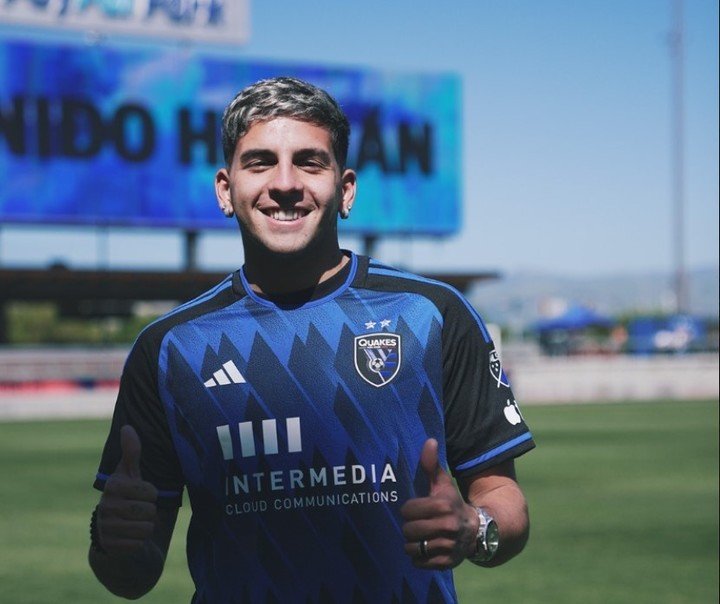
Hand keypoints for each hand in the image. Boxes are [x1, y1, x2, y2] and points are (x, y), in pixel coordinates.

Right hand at [96, 425, 158, 554]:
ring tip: (136, 522)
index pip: (150, 492)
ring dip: (147, 527)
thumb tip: (127, 426)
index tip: (143, 494)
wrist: (113, 530)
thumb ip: (131, 452)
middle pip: (149, 511)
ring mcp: (105, 527)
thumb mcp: (130, 473)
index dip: (152, 494)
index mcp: (112, 486)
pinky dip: (140, 541)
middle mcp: (105, 506)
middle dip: (151, 512)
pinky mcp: (109, 546)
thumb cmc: (126, 496)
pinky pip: (138, 544)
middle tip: (140, 510)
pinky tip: (130, 536)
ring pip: (146, 528)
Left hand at [400, 438, 477, 568]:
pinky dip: (419, 558)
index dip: (409, 509)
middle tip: (418, 524)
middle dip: (410, 527)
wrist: (478, 530)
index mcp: (443, 506)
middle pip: (408, 530)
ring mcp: (448, 546)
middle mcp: (447, 527)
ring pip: (412, 548)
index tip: (416, 509)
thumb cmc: (453, 503)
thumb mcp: (443, 484)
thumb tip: (429, 440)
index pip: (408, 510)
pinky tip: (428, 548)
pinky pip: (419, 563)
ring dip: (413, 543)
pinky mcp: (447, 563)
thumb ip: (432, 464)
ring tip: (422, 536)